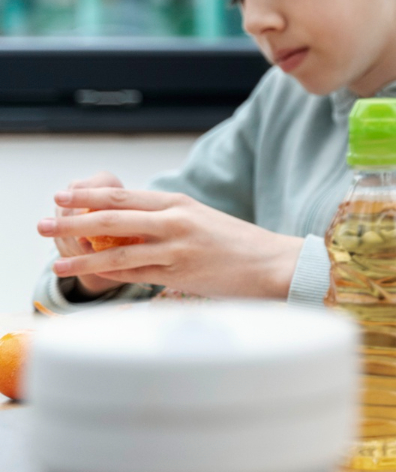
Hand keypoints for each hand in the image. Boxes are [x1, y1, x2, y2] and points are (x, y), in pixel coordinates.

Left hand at [38, 188, 304, 299]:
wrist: (274, 262)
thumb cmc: (240, 246)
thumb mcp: (202, 222)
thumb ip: (169, 223)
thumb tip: (132, 231)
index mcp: (179, 203)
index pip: (124, 196)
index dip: (89, 196)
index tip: (63, 196)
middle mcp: (176, 220)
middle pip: (113, 216)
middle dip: (74, 218)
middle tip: (46, 219)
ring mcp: (178, 245)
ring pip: (118, 248)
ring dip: (81, 254)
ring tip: (55, 260)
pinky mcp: (181, 271)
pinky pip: (136, 272)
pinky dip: (108, 274)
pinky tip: (88, 275)